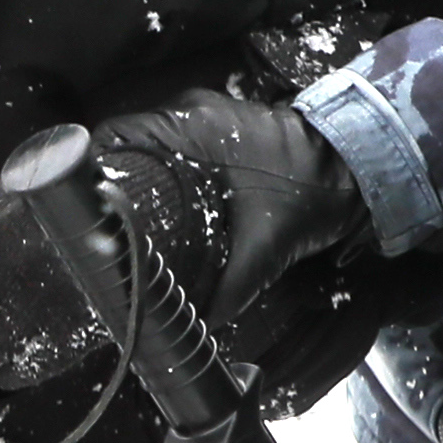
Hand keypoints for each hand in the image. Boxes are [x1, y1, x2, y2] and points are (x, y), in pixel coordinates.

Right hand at [94, 91, 362, 321]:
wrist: (362, 166)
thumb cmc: (311, 194)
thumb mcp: (266, 247)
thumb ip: (230, 291)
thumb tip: (197, 329)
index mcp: (188, 126)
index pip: (115, 138)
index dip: (90, 171)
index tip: (80, 206)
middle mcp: (189, 113)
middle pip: (127, 143)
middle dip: (111, 180)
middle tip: (97, 223)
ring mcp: (206, 117)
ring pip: (151, 146)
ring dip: (138, 176)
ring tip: (121, 219)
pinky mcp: (223, 129)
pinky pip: (177, 149)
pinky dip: (165, 172)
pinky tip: (163, 206)